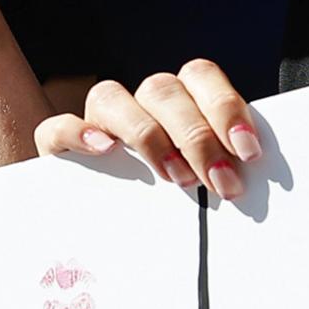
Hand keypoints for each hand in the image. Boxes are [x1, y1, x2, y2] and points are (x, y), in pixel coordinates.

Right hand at [34, 59, 262, 199]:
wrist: (117, 230)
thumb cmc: (173, 202)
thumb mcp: (204, 182)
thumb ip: (221, 170)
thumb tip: (250, 181)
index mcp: (179, 100)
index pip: (200, 77)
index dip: (226, 108)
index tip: (248, 150)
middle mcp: (139, 103)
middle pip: (163, 91)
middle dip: (197, 138)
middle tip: (221, 182)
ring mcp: (98, 121)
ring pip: (112, 97)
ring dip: (148, 135)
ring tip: (176, 177)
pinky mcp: (60, 145)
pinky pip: (58, 126)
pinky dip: (78, 133)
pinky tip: (104, 150)